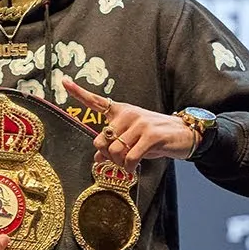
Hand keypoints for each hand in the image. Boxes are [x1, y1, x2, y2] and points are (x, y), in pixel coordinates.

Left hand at [63, 78, 196, 170]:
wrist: (184, 134)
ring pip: (115, 151)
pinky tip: (134, 168)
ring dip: (119, 163)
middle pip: (101, 140)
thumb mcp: (132, 139)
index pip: (96, 101)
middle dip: (108, 156)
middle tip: (119, 161)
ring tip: (129, 164)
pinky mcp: (150, 135)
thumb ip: (112, 145)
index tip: (64, 81)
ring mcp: (139, 123)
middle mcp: (128, 114)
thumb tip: (97, 158)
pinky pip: (130, 157)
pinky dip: (130, 167)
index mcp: (120, 111)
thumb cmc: (155, 137)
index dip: (78, 92)